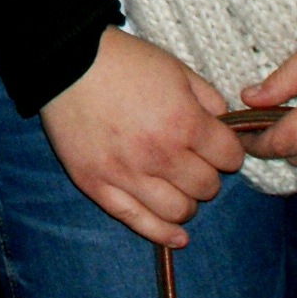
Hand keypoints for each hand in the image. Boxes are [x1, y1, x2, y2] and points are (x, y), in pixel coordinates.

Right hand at [39, 28, 250, 247]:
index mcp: (183, 122)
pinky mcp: (99, 186)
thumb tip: (224, 123)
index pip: (229, 157)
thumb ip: (208, 98)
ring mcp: (128, 175)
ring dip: (188, 203)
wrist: (67, 63)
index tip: (218, 146)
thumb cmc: (124, 61)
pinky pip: (137, 222)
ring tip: (180, 189)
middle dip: (208, 175)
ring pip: (178, 211)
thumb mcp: (175, 68)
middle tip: (195, 163)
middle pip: (207, 187)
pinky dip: (163, 234)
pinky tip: (177, 237)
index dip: (229, 151)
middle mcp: (160, 154)